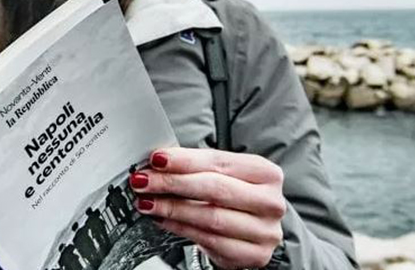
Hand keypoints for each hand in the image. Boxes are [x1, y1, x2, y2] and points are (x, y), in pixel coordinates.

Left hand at [129, 147, 285, 268]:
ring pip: (211, 217)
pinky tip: (164, 220)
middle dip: (173, 183)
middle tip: (145, 181)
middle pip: (215, 189)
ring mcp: (265, 231)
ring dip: (173, 208)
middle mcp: (270, 202)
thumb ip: (195, 166)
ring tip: (148, 202)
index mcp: (265, 173)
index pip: (219, 162)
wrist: (251, 231)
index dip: (184, 160)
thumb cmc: (234, 197)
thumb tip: (158, 161)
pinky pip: (210, 240)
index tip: (157, 159)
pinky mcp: (254, 254)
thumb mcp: (222, 175)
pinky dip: (181, 228)